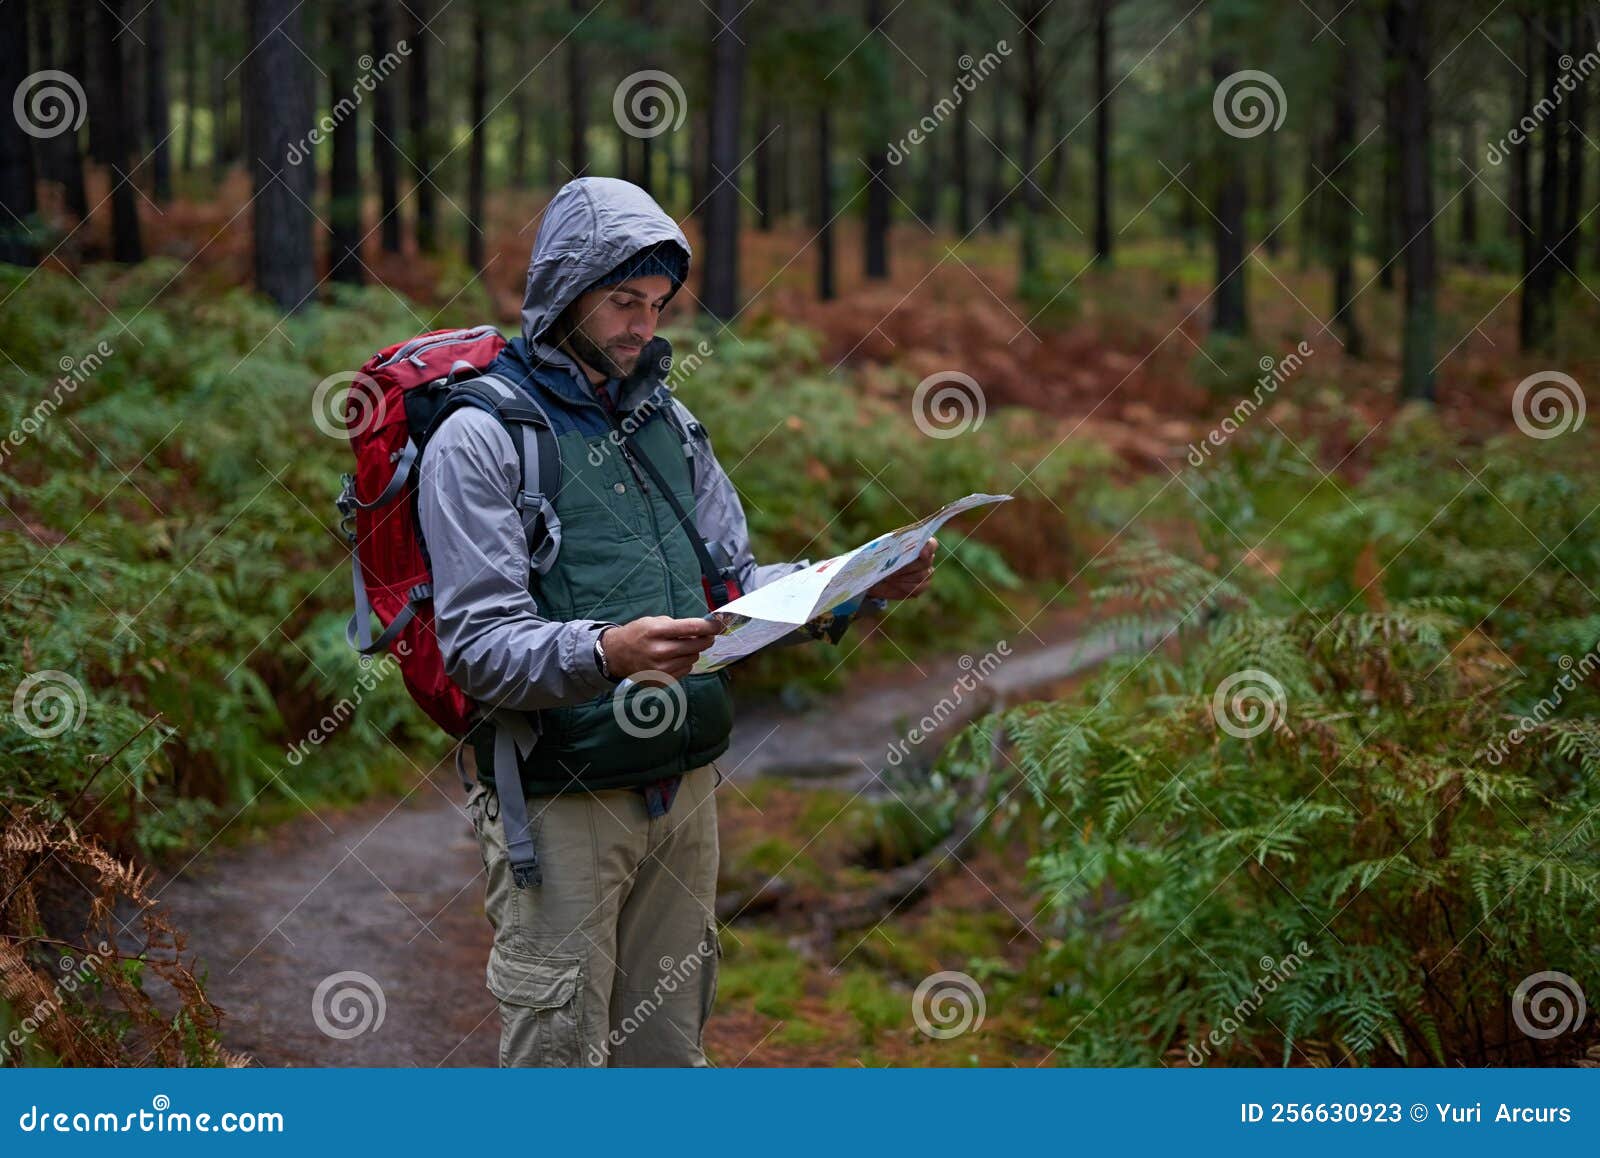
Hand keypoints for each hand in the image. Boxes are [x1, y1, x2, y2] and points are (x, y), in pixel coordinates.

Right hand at [600, 615, 718, 680]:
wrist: (617, 655)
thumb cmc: (638, 634)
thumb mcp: (653, 622)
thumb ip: (677, 626)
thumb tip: (702, 630)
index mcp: (657, 632)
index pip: (691, 628)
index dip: (710, 626)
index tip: (720, 625)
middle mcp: (660, 652)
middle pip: (696, 646)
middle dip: (705, 639)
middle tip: (706, 636)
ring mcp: (661, 669)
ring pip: (693, 658)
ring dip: (692, 652)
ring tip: (680, 648)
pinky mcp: (662, 681)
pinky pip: (686, 670)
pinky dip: (684, 663)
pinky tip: (673, 659)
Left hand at [865, 538, 936, 600]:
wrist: (877, 576)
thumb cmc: (881, 559)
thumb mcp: (883, 550)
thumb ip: (891, 547)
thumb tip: (893, 552)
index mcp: (919, 544)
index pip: (932, 544)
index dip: (929, 548)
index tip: (921, 553)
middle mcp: (926, 558)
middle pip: (926, 562)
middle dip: (908, 566)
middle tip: (893, 570)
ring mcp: (926, 573)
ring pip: (921, 576)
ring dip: (903, 577)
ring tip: (889, 577)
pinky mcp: (921, 587)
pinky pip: (917, 588)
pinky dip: (904, 587)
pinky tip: (895, 584)